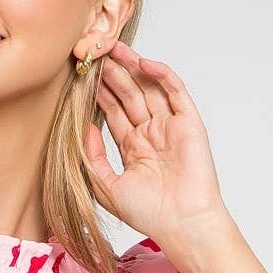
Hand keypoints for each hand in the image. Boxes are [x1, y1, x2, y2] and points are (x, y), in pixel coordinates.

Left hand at [84, 40, 233, 262]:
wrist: (181, 224)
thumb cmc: (147, 213)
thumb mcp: (106, 187)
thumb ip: (92, 157)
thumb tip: (82, 127)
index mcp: (133, 148)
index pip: (114, 112)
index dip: (100, 93)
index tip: (82, 75)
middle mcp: (151, 134)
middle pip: (129, 95)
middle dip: (113, 75)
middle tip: (96, 53)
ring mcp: (170, 127)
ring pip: (149, 89)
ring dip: (133, 68)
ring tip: (114, 49)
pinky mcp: (189, 123)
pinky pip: (175, 92)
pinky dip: (161, 76)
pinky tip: (143, 63)